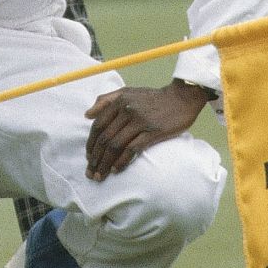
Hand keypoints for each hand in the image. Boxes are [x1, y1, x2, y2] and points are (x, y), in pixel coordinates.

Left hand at [84, 81, 208, 180]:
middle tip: (90, 172)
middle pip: (105, 138)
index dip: (91, 143)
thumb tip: (87, 114)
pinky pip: (132, 149)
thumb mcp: (128, 92)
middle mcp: (127, 110)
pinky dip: (122, 161)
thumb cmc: (153, 97)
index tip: (88, 157)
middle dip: (95, 158)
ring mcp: (140, 121)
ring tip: (100, 175)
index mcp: (119, 101)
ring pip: (116, 145)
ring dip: (105, 163)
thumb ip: (106, 100)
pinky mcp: (152, 132)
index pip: (98, 125)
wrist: (180, 98)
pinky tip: (116, 170)